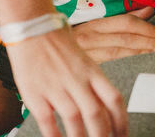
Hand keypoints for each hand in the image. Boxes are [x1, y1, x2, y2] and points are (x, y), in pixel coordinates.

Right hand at [7, 25, 125, 136]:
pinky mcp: (35, 94)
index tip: (122, 136)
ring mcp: (56, 87)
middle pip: (96, 113)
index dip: (121, 123)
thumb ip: (94, 84)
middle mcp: (77, 79)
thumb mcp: (84, 61)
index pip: (114, 99)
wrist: (32, 28)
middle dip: (102, 136)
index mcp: (92, 71)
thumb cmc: (59, 46)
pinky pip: (48, 121)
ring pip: (74, 119)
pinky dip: (55, 136)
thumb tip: (107, 109)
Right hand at [71, 7, 154, 60]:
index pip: (125, 24)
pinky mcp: (83, 68)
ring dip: (144, 52)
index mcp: (93, 24)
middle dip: (151, 42)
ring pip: (120, 53)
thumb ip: (123, 17)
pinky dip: (129, 63)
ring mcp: (85, 55)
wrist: (39, 44)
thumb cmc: (69, 34)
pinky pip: (111, 65)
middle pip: (126, 39)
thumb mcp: (95, 21)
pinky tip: (144, 65)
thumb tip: (149, 10)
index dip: (148, 29)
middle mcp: (89, 38)